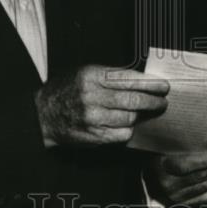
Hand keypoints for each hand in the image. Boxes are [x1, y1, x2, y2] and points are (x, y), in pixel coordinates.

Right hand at [35, 65, 168, 147]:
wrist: (43, 114)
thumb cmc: (68, 90)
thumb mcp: (86, 72)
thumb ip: (111, 75)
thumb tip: (141, 80)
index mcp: (92, 76)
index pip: (129, 79)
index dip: (150, 83)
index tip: (163, 86)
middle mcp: (93, 96)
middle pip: (133, 100)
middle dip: (152, 101)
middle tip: (162, 102)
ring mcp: (93, 118)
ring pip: (129, 118)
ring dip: (140, 115)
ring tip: (144, 112)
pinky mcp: (93, 136)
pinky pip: (121, 134)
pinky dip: (128, 129)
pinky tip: (128, 124)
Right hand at [147, 146, 206, 205]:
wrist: (148, 176)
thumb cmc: (160, 153)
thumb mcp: (165, 143)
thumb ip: (181, 139)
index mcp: (160, 165)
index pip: (185, 166)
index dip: (205, 161)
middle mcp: (166, 184)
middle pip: (200, 175)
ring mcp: (174, 196)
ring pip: (205, 185)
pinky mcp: (181, 204)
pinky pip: (205, 197)